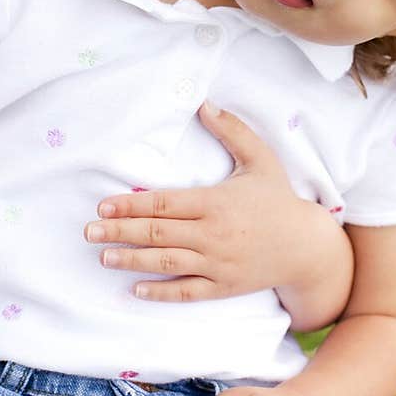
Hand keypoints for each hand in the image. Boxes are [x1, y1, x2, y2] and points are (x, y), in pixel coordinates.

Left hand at [84, 102, 316, 301]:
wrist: (307, 247)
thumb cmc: (278, 198)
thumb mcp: (260, 158)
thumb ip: (232, 130)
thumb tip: (204, 103)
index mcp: (217, 202)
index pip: (164, 204)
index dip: (131, 204)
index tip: (104, 205)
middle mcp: (214, 234)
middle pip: (157, 233)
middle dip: (119, 232)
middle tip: (88, 231)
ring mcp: (218, 263)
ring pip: (167, 263)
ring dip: (131, 260)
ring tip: (103, 256)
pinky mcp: (224, 286)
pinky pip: (187, 291)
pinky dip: (161, 292)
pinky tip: (136, 288)